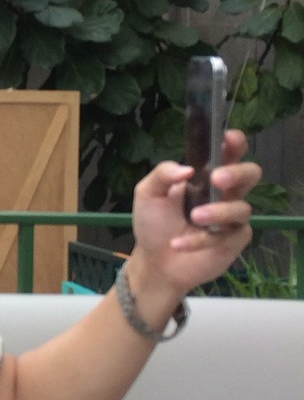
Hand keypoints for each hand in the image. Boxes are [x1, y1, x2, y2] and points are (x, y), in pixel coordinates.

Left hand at [128, 130, 259, 305]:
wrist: (154, 261)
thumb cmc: (154, 223)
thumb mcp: (148, 193)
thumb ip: (163, 174)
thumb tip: (187, 169)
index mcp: (206, 175)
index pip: (229, 152)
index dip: (235, 142)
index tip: (228, 138)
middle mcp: (225, 192)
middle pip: (251, 173)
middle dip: (237, 173)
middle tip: (218, 179)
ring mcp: (232, 217)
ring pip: (242, 207)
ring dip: (218, 211)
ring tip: (194, 218)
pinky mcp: (235, 240)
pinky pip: (228, 235)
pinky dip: (202, 239)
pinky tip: (179, 243)